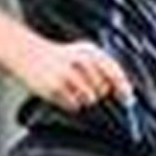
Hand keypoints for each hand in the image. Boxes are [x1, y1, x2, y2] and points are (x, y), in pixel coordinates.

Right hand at [17, 35, 132, 113]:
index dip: (123, 86)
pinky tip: (61, 91)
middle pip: (103, 89)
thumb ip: (103, 68)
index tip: (128, 99)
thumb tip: (121, 92)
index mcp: (89, 51)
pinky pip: (74, 105)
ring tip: (70, 87)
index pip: (114, 70)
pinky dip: (70, 102)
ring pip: (89, 98)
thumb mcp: (82, 53)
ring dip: (83, 97)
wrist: (28, 54)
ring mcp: (67, 75)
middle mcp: (80, 61)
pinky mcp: (55, 88)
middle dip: (97, 91)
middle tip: (82, 84)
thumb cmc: (59, 57)